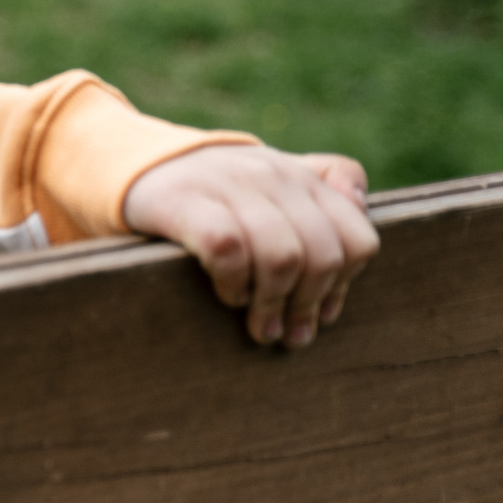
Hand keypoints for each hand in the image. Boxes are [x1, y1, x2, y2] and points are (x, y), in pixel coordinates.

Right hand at [121, 145, 378, 348]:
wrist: (141, 167)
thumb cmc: (219, 192)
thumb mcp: (278, 182)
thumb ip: (329, 188)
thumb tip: (361, 220)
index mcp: (303, 178)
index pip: (357, 237)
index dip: (345, 285)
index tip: (322, 314)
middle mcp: (274, 175)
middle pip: (322, 254)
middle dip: (309, 304)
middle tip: (290, 335)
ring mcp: (230, 186)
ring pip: (282, 256)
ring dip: (273, 303)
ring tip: (260, 328)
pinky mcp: (186, 202)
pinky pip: (228, 249)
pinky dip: (234, 281)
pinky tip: (228, 294)